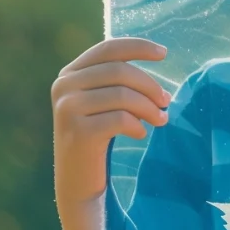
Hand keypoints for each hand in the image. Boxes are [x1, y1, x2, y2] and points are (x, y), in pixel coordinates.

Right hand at [51, 37, 170, 207]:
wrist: (78, 182)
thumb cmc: (98, 136)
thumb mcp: (103, 100)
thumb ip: (118, 78)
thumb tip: (159, 54)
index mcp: (69, 74)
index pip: (108, 49)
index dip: (138, 47)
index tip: (164, 53)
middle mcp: (63, 87)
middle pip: (120, 71)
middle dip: (150, 85)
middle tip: (166, 101)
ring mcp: (67, 109)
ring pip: (123, 95)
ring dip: (149, 108)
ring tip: (161, 119)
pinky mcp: (77, 132)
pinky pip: (121, 119)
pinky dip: (138, 125)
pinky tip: (140, 133)